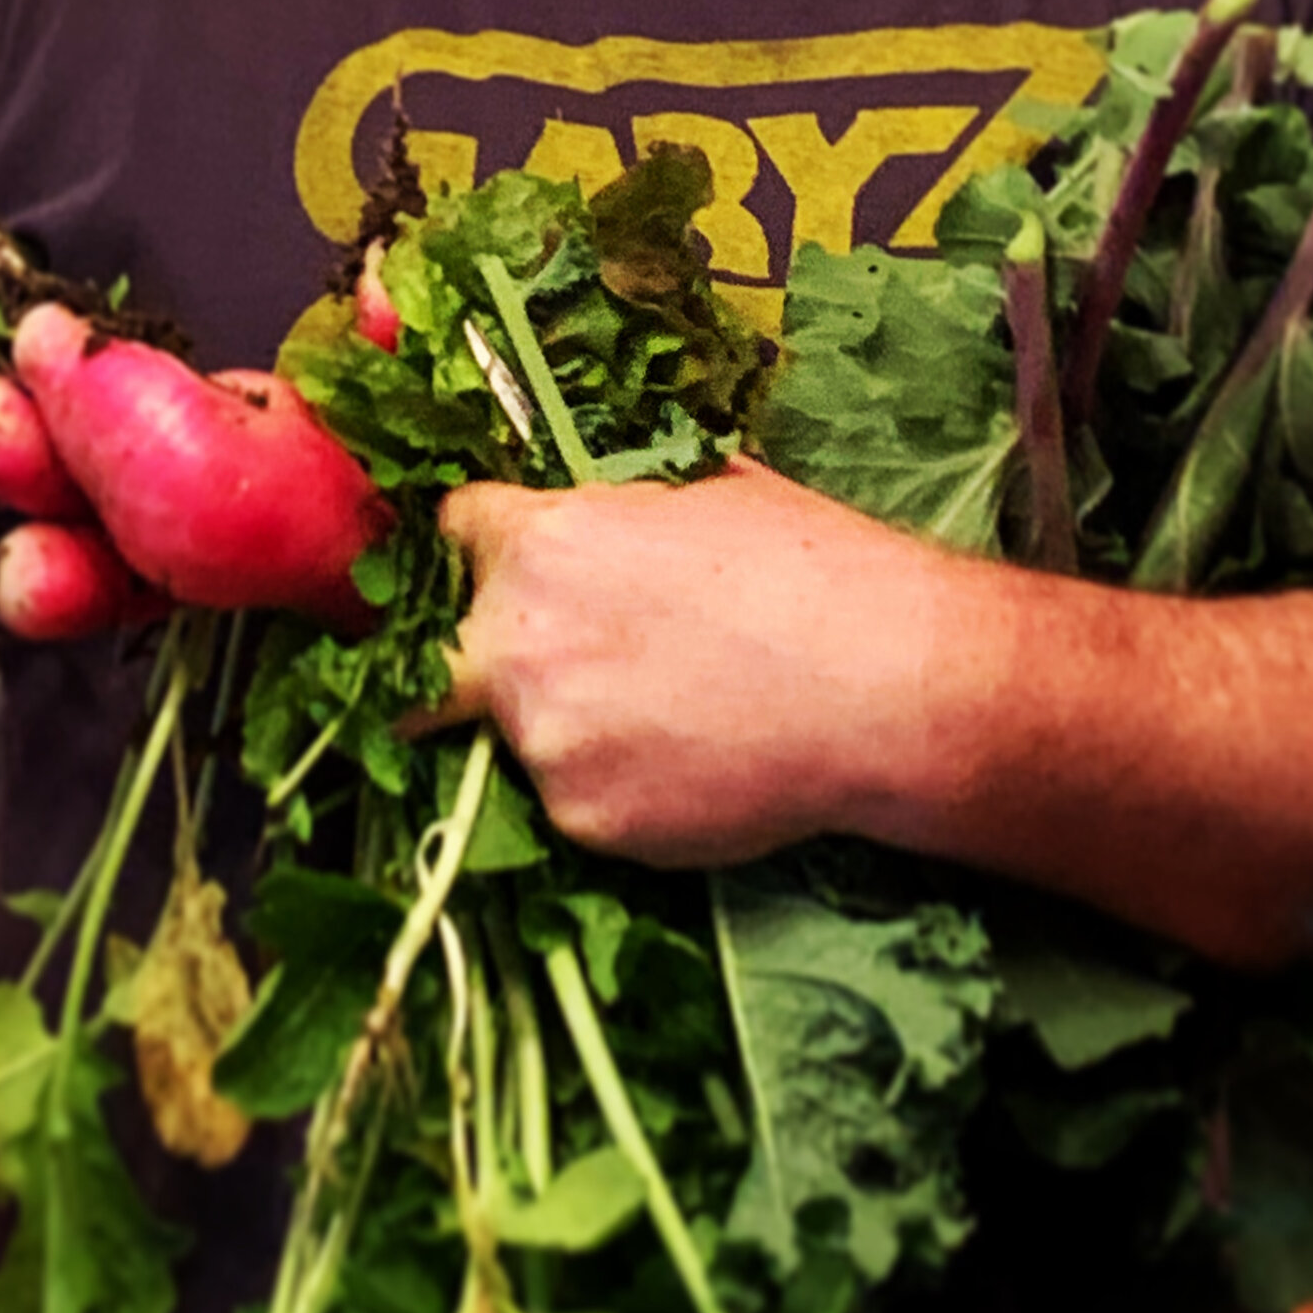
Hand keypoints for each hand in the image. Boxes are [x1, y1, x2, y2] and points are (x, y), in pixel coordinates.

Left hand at [432, 461, 949, 863]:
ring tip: (669, 715)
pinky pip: (577, 797)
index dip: (480, 545)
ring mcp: (545, 738)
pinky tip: (693, 762)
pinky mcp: (582, 818)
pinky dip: (617, 786)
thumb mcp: (708, 493)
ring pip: (516, 734)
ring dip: (564, 727)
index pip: (451, 531)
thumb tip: (600, 514)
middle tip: (527, 670)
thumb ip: (619, 511)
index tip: (500, 564)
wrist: (883, 687)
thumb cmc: (814, 569)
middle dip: (455, 663)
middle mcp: (517, 640)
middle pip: (429, 659)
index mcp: (542, 543)